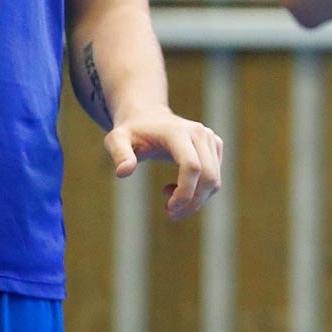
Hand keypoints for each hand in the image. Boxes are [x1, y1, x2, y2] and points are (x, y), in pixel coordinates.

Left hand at [104, 107, 223, 220]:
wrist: (148, 117)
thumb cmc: (132, 132)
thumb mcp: (116, 140)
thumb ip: (119, 154)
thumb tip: (123, 173)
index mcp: (178, 132)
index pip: (192, 166)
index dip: (184, 192)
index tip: (169, 209)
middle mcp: (200, 133)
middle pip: (209, 176)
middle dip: (192, 202)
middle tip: (171, 214)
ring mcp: (210, 139)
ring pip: (214, 180)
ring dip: (196, 200)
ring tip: (169, 201)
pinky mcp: (215, 146)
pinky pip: (214, 176)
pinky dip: (200, 191)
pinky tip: (177, 188)